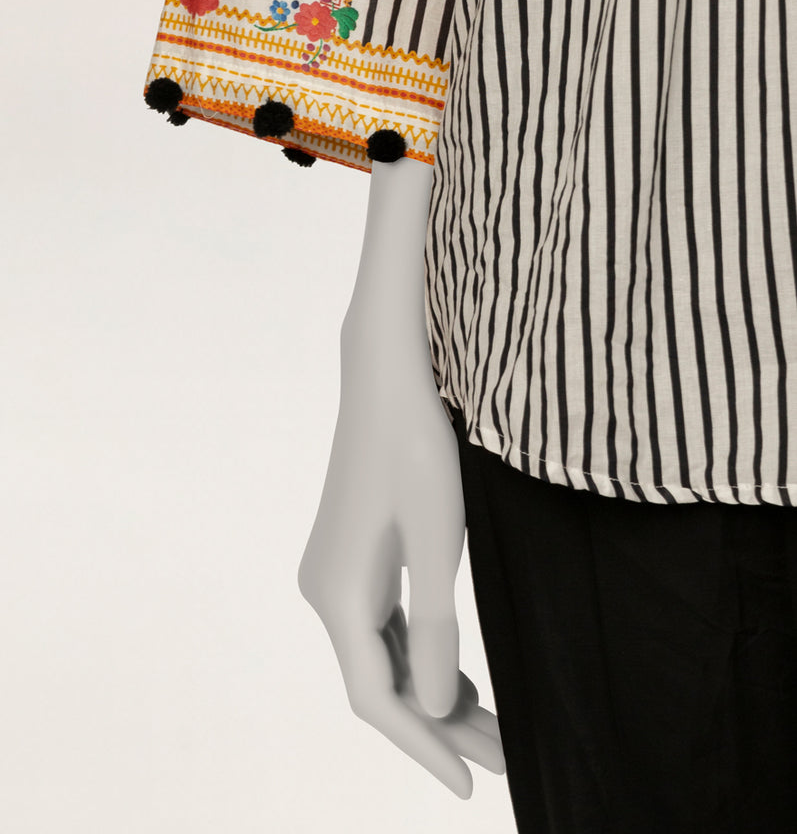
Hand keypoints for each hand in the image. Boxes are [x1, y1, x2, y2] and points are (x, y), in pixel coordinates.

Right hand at [296, 328, 504, 798]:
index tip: (475, 785)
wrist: (388, 379)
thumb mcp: (437, 540)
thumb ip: (437, 629)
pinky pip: (386, 627)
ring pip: (386, 655)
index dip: (424, 749)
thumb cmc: (416, 449)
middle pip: (382, 681)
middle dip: (441, 725)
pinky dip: (424, 655)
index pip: (377, 698)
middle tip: (505, 758)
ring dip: (435, 690)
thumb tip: (437, 710)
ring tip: (494, 724)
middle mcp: (325, 591)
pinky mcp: (354, 557)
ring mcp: (336, 573)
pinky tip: (461, 671)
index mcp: (338, 595)